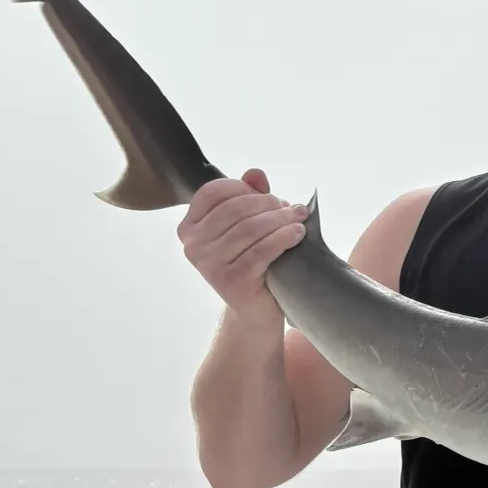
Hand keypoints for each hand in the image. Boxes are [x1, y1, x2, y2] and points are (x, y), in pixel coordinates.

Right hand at [177, 168, 307, 316]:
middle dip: (268, 204)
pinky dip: (283, 238)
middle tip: (293, 208)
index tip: (270, 196)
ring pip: (250, 229)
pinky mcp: (231, 281)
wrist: (256, 313)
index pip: (214, 193)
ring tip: (299, 218)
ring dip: (280, 219)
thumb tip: (256, 174)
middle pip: (235, 209)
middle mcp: (193, 246)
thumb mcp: (246, 228)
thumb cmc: (251, 266)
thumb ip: (248, 198)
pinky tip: (298, 234)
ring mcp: (209, 265)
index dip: (244, 188)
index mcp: (189, 228)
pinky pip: (262, 250)